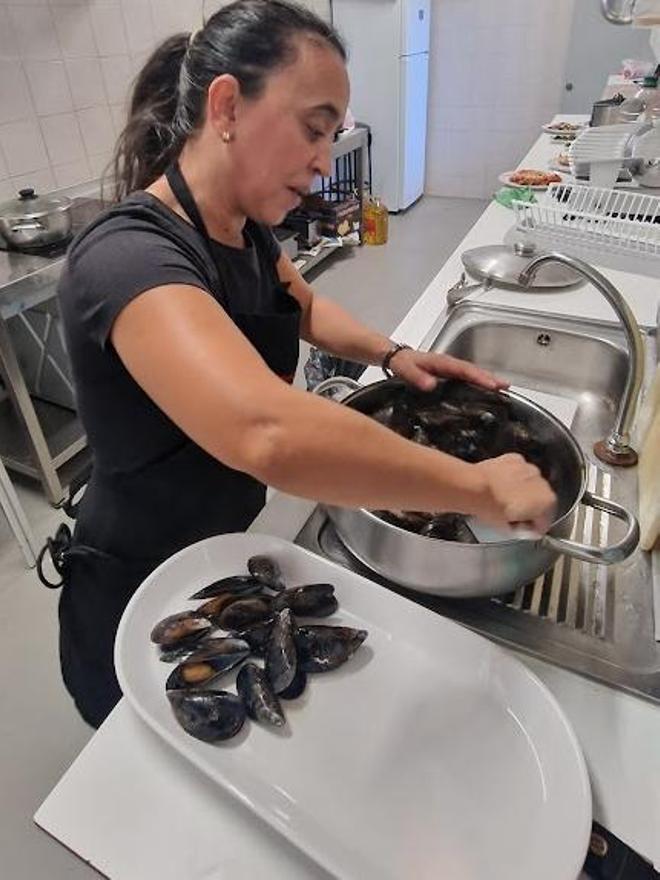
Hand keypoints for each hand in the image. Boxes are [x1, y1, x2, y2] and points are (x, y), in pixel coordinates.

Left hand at [389, 349, 507, 392]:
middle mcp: (449, 363)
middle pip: (473, 370)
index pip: (464, 369)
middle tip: (506, 387)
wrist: (397, 358)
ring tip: (503, 389)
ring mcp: (450, 368)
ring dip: (488, 379)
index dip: (478, 377)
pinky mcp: (449, 374)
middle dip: (490, 378)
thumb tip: (430, 385)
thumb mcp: (405, 369)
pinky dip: (479, 382)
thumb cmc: (402, 363)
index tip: (491, 384)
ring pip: (472, 373)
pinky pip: (467, 377)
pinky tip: (486, 390)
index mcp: (441, 362)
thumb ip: (416, 377)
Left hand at [471, 453, 556, 533]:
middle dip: (529, 507)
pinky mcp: (516, 459)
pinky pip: (518, 470)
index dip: (533, 528)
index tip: (524, 529)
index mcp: (547, 502)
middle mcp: (543, 483)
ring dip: (521, 490)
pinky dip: (512, 476)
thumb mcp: (508, 529)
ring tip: (503, 498)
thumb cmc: (491, 508)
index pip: (544, 521)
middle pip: (539, 499)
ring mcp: (530, 469)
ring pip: (529, 483)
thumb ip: (522, 529)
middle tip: (512, 514)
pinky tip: (500, 483)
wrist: (474, 487)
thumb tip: (523, 527)